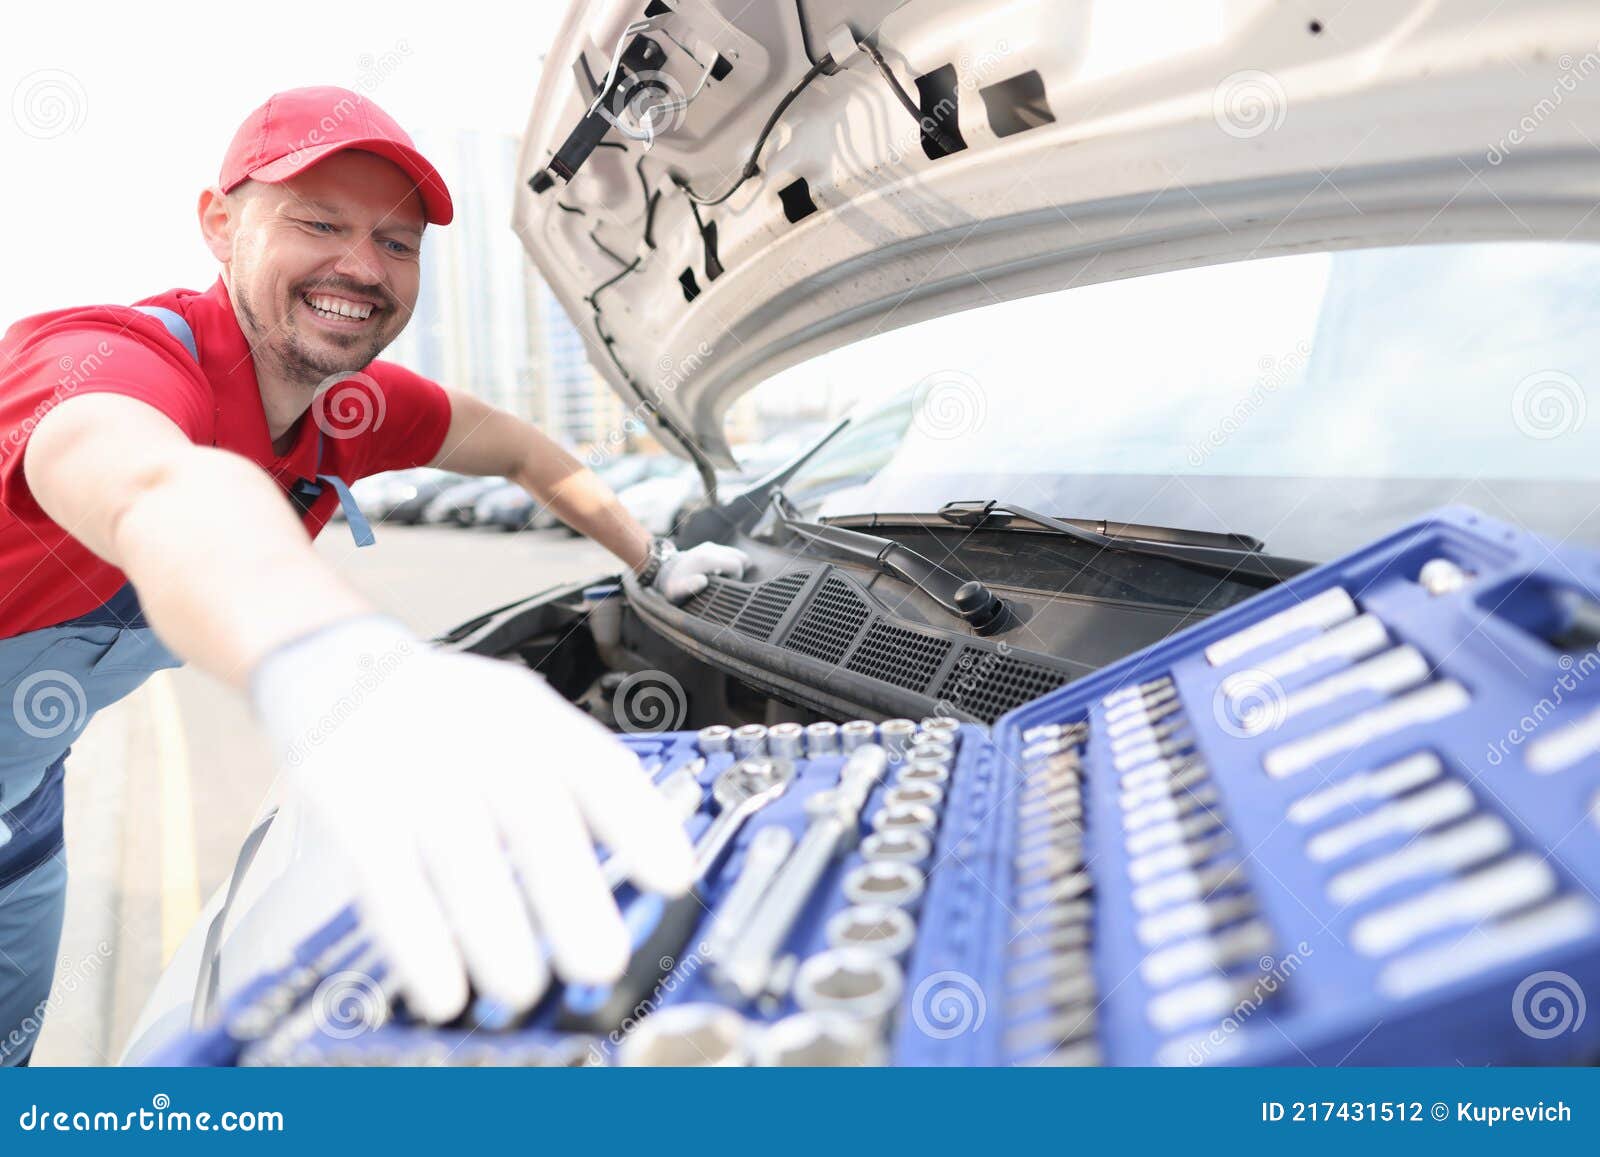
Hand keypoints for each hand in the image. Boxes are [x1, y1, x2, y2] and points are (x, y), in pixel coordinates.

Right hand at [249, 616, 694, 1021]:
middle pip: (534, 816)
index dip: (641, 823)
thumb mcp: (516, 713)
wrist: (331, 661)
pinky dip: (417, 941)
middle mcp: (478, 737)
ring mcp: (411, 770)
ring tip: (524, 987)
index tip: (674, 880)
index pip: (599, 764)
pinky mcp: (349, 804)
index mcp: (531, 717)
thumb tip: (640, 852)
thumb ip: (570, 774)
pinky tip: (442, 988)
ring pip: (462, 855)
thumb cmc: (442, 706)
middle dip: (572, 896)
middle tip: (601, 960)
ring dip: (496, 931)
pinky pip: (387, 879)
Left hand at [652, 541, 749, 602]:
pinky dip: (729, 563)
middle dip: (739, 572)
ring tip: (723, 578)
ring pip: (737, 554)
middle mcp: (711, 549)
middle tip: (726, 583)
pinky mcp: (709, 546)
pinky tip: (717, 572)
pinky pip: (729, 554)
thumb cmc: (672, 585)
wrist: (662, 570)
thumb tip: (702, 581)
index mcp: (706, 559)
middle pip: (741, 558)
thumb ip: (689, 587)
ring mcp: (711, 546)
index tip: (726, 587)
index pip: (737, 565)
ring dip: (735, 567)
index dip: (737, 578)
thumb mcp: (677, 591)